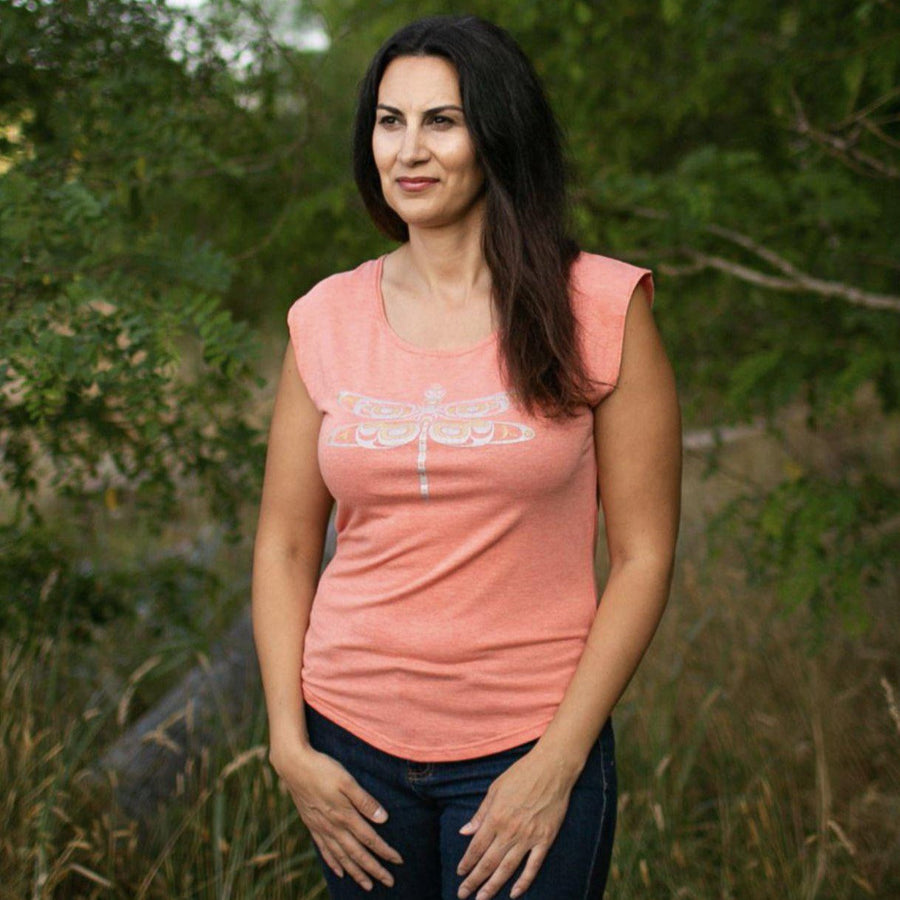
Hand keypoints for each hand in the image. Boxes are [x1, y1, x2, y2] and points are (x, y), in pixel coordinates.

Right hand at [270, 742, 402, 890]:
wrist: (293, 766)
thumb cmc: (323, 769)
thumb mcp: (347, 781)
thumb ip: (365, 801)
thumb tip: (383, 819)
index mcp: (344, 815)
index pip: (369, 839)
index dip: (385, 851)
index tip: (398, 861)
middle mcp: (333, 827)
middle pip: (357, 854)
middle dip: (374, 869)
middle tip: (389, 882)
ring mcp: (321, 828)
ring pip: (341, 857)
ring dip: (356, 872)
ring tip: (367, 885)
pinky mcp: (312, 825)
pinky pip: (324, 851)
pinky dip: (334, 863)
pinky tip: (339, 872)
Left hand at [456, 744, 577, 898]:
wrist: (552, 768)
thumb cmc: (521, 774)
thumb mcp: (495, 788)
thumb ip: (480, 813)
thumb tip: (465, 832)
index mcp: (495, 817)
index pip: (476, 847)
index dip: (467, 863)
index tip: (460, 874)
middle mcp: (510, 831)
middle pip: (488, 862)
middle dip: (474, 881)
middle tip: (463, 895)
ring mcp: (529, 837)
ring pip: (507, 869)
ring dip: (493, 886)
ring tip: (482, 899)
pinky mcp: (545, 839)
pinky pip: (533, 866)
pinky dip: (523, 882)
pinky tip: (514, 893)